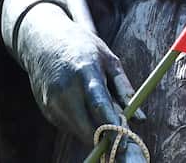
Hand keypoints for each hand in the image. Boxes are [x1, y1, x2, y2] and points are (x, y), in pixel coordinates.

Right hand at [17, 4, 147, 160]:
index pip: (99, 105)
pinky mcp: (45, 110)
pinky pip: (68, 127)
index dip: (112, 127)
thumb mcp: (108, 59)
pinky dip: (80, 124)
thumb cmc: (83, 48)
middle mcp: (65, 89)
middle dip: (105, 139)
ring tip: (102, 115)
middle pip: (87, 127)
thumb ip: (124, 89)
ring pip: (78, 131)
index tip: (125, 144)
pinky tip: (82, 106)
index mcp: (85, 71)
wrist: (44, 41)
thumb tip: (140, 118)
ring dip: (94, 132)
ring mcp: (51, 101)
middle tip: (122, 144)